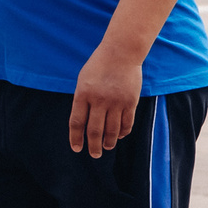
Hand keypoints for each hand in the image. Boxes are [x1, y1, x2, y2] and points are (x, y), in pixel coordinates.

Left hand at [69, 40, 143, 157]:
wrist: (122, 52)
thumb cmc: (100, 65)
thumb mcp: (83, 80)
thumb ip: (82, 100)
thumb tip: (83, 123)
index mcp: (83, 94)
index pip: (77, 122)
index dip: (76, 138)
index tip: (77, 148)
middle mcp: (99, 100)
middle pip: (95, 131)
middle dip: (94, 146)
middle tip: (94, 155)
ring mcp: (116, 101)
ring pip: (112, 130)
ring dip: (109, 142)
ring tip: (107, 147)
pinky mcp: (130, 101)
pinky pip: (127, 123)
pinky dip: (123, 132)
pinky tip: (119, 136)